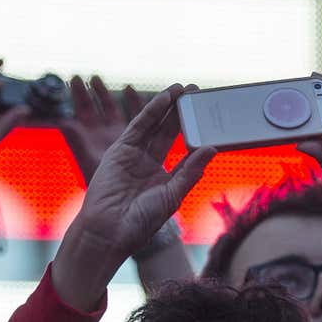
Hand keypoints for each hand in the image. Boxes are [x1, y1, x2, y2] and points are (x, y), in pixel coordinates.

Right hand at [51, 85, 213, 310]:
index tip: (211, 117)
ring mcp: (134, 156)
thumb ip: (190, 171)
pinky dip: (151, 111)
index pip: (184, 150)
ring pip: (155, 126)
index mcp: (165, 178)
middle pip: (169, 132)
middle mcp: (149, 164)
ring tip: (184, 89)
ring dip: (168, 106)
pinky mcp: (120, 150)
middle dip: (183, 113)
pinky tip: (165, 98)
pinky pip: (139, 126)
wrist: (109, 232)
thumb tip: (212, 148)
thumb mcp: (172, 195)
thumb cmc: (140, 222)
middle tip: (198, 92)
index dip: (197, 133)